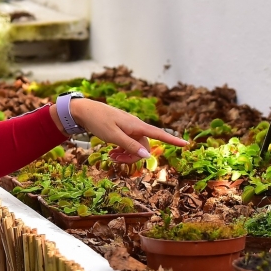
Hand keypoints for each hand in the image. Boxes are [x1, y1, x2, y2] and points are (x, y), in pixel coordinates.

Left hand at [60, 98, 188, 162]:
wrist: (85, 111)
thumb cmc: (98, 121)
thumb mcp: (113, 136)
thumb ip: (130, 146)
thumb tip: (147, 155)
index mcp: (136, 126)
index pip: (158, 134)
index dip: (172, 140)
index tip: (185, 144)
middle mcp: (135, 126)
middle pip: (144, 146)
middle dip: (132, 157)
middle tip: (114, 159)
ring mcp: (129, 128)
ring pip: (135, 147)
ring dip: (125, 155)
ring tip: (111, 157)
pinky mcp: (123, 130)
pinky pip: (128, 143)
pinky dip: (121, 150)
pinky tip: (111, 153)